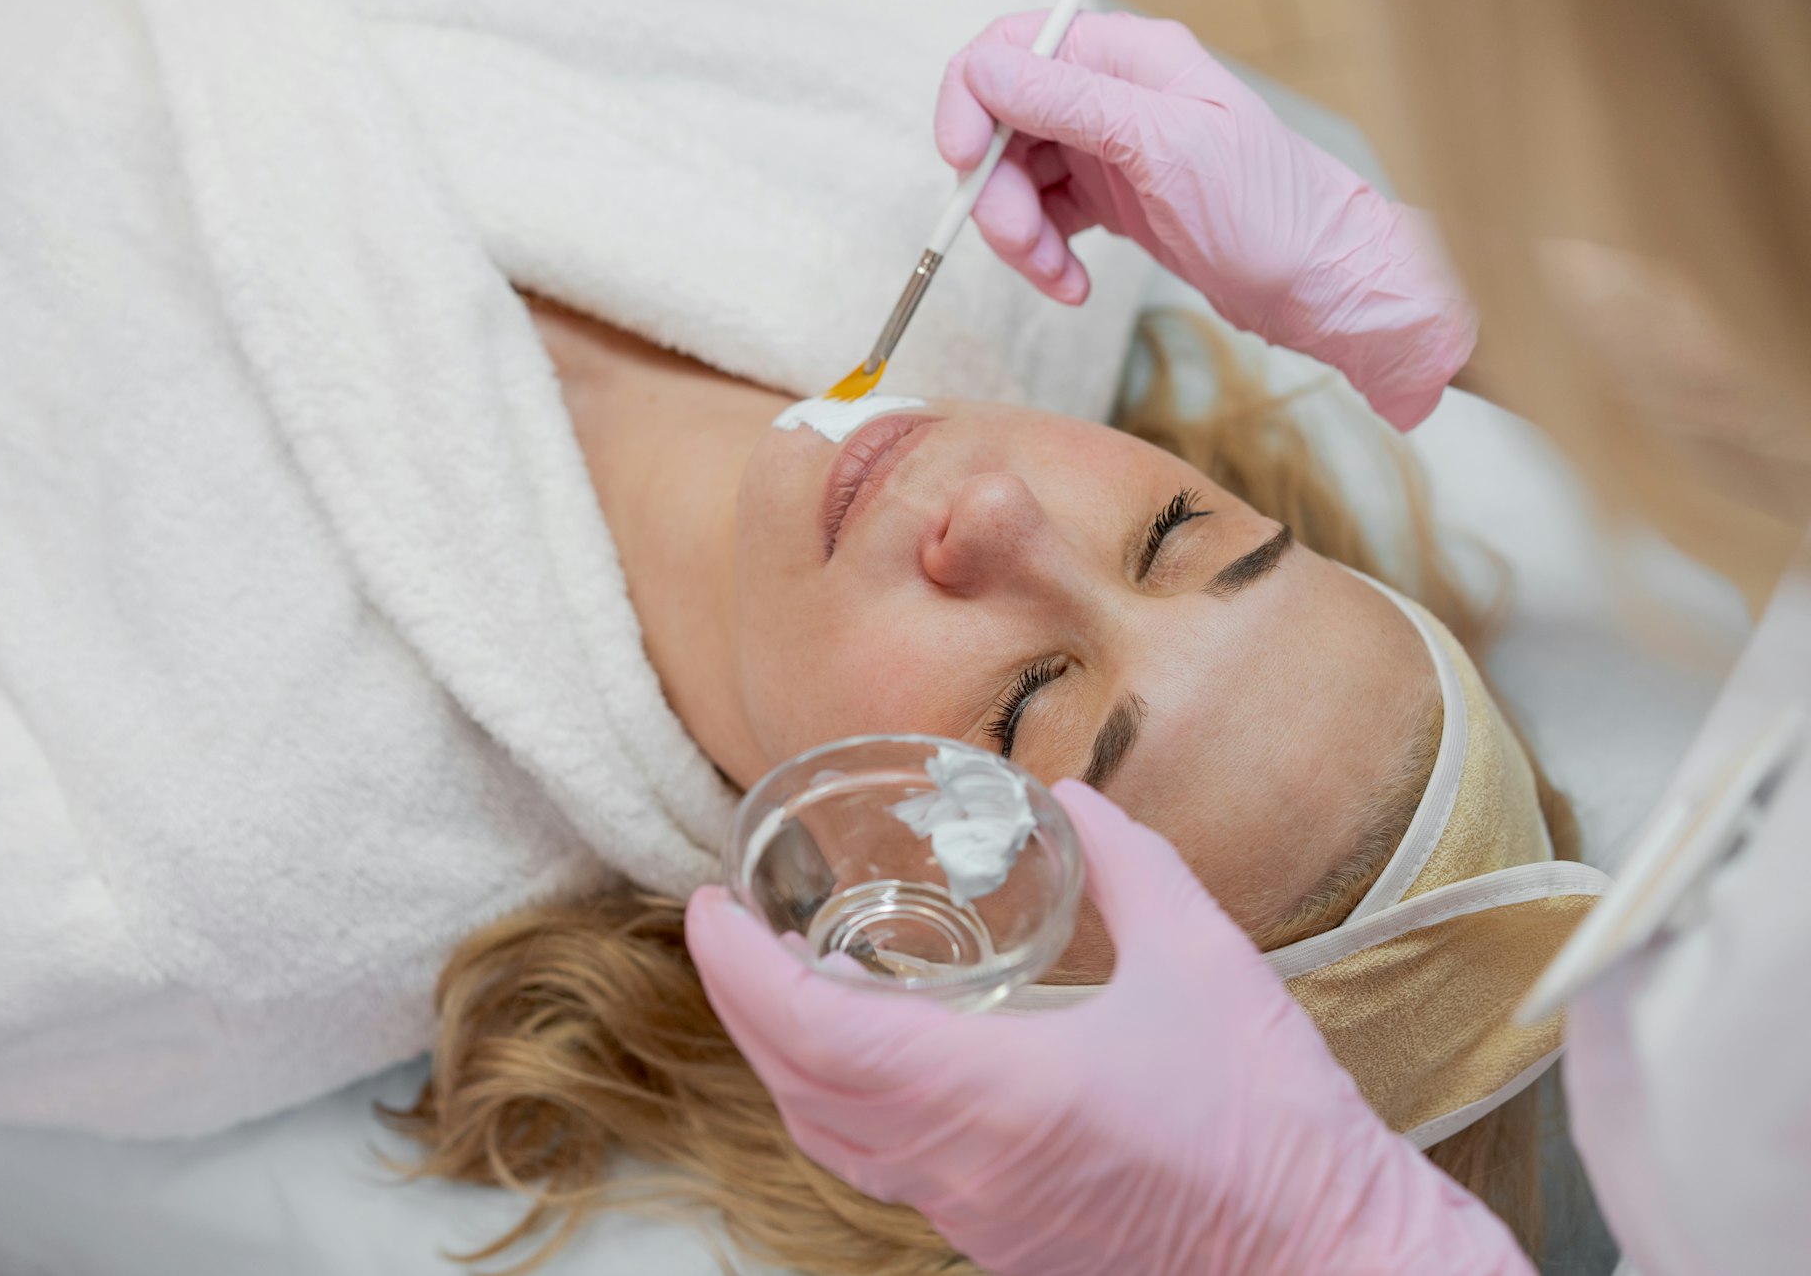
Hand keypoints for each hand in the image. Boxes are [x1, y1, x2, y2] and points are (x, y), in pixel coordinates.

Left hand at [686, 781, 1528, 1275]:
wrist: (1323, 1259)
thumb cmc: (1271, 1117)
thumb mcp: (1202, 958)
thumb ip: (1126, 862)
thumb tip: (1069, 797)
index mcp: (993, 1094)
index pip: (812, 1033)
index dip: (738, 969)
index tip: (703, 907)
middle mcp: (957, 1165)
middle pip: (797, 1086)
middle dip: (740, 1002)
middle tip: (721, 929)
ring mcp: (970, 1213)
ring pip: (827, 1139)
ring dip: (780, 1058)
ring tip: (773, 984)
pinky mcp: (995, 1239)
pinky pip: (875, 1170)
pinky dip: (832, 1105)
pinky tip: (857, 1061)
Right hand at [935, 11, 1474, 429]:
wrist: (1321, 285)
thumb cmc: (1271, 211)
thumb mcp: (1165, 147)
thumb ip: (1071, 104)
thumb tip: (986, 70)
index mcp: (1127, 58)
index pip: (1012, 52)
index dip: (971, 105)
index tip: (962, 166)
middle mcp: (1113, 96)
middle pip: (1004, 126)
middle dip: (998, 193)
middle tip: (1023, 246)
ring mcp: (1110, 150)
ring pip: (1018, 180)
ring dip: (1021, 236)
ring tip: (1058, 280)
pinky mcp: (1112, 201)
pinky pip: (1047, 220)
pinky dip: (1045, 257)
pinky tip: (1073, 285)